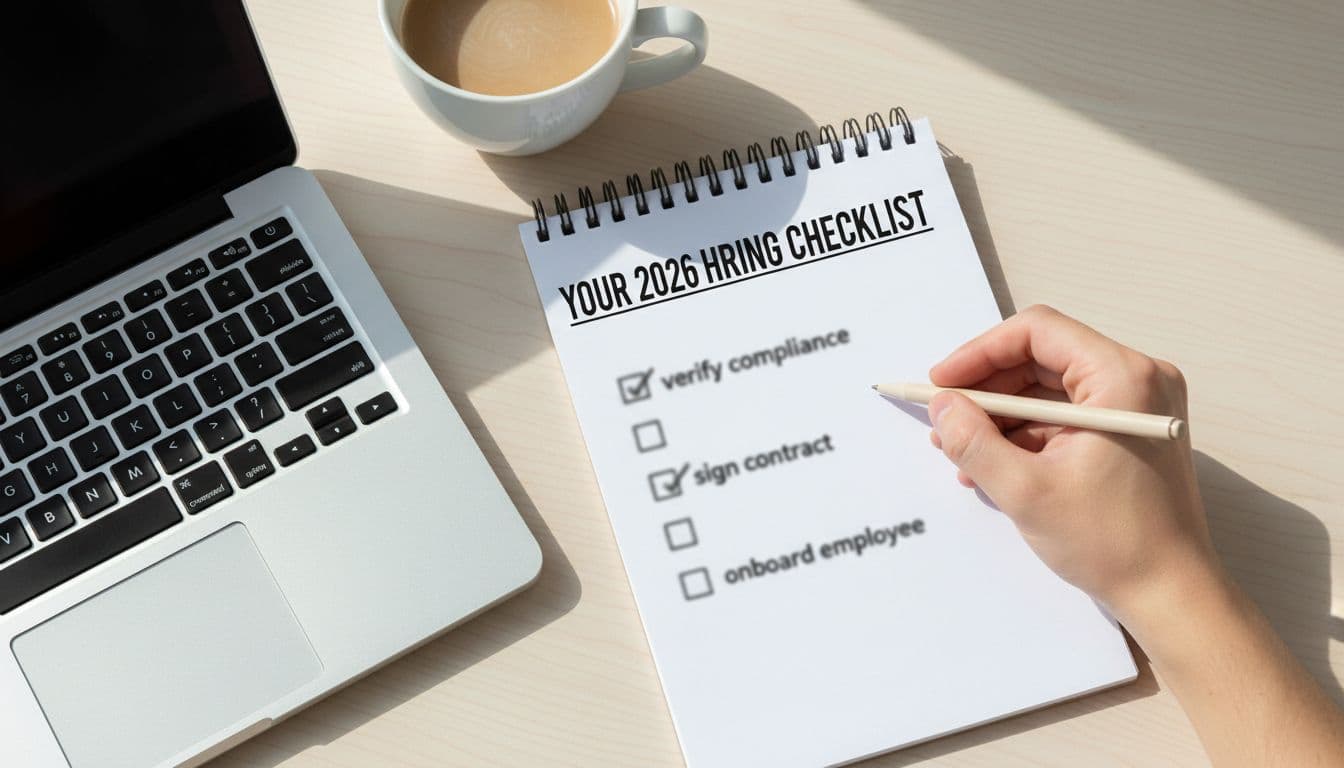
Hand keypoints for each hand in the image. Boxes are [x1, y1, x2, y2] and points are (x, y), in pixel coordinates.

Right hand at [925, 304, 1216, 621]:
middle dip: (987, 388)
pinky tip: (992, 464)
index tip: (943, 383)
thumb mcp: (1026, 490)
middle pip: (1041, 357)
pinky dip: (1026, 434)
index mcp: (1123, 378)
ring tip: (961, 450)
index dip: (980, 353)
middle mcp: (1137, 381)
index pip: (1037, 332)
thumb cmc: (1117, 543)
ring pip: (1048, 388)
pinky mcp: (1127, 432)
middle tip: (946, 417)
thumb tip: (942, 407)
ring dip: (1001, 415)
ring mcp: (1134, 407)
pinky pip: (1064, 415)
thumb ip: (974, 442)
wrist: (1170, 593)